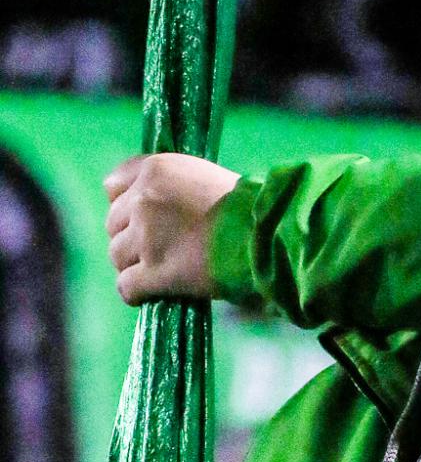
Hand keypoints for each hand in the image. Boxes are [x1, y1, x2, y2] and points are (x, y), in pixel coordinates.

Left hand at [105, 155, 239, 303]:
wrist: (266, 235)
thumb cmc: (247, 207)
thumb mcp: (203, 177)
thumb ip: (170, 186)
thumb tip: (150, 208)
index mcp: (156, 169)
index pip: (113, 185)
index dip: (125, 204)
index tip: (140, 217)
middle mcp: (143, 198)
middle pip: (113, 224)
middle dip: (131, 237)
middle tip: (158, 249)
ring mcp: (145, 236)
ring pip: (116, 256)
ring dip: (134, 265)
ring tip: (161, 271)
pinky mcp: (153, 270)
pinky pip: (126, 286)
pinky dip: (137, 292)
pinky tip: (155, 292)